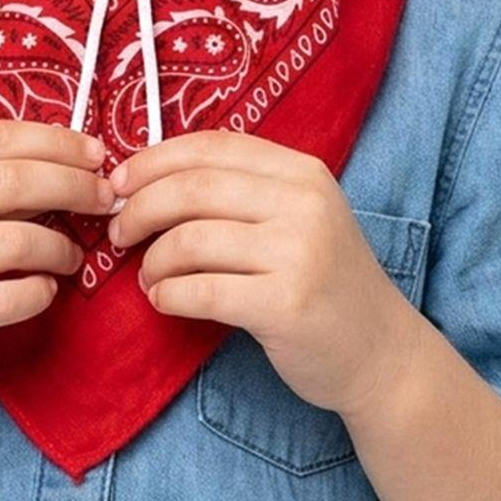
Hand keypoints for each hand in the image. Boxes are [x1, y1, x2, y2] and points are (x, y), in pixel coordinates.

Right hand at [0, 119, 117, 403]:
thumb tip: (61, 164)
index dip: (54, 141)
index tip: (95, 153)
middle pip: (12, 181)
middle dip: (72, 185)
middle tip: (104, 199)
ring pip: (14, 240)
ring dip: (60, 245)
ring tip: (72, 255)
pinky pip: (4, 297)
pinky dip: (39, 292)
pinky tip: (45, 290)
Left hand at [107, 130, 414, 418]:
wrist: (382, 354)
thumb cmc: (323, 281)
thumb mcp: (296, 217)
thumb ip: (239, 192)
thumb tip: (145, 181)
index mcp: (301, 171)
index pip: (212, 147)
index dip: (154, 160)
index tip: (118, 183)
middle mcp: (303, 203)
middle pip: (194, 188)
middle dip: (141, 208)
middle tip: (118, 232)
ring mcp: (298, 253)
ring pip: (191, 240)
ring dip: (154, 260)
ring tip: (148, 276)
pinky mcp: (287, 305)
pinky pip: (203, 291)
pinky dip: (169, 294)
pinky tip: (164, 300)